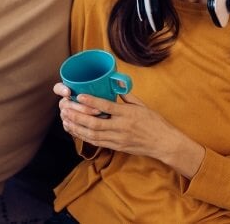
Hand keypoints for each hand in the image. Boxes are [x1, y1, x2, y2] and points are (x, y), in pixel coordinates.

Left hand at [55, 86, 203, 178]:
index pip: (107, 107)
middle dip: (78, 117)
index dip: (92, 101)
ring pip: (93, 134)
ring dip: (77, 128)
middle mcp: (121, 127)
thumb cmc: (154, 122)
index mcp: (128, 114)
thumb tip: (115, 83)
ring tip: (65, 120)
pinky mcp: (116, 147)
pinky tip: (75, 131)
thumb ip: (126, 96)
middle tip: (65, 110)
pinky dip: (84, 137)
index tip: (79, 96)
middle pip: (95, 123)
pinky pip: (97, 142)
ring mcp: (118, 139)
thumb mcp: (142, 105)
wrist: (163, 143)